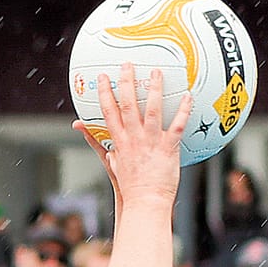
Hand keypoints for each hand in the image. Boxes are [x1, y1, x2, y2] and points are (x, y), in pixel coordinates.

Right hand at [73, 62, 191, 212]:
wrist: (144, 202)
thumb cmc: (129, 184)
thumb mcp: (109, 161)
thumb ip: (96, 141)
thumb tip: (79, 127)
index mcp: (119, 141)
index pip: (108, 113)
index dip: (104, 93)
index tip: (103, 76)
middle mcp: (133, 139)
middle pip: (128, 106)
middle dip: (126, 83)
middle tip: (128, 65)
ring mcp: (151, 142)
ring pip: (152, 111)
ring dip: (154, 90)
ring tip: (156, 72)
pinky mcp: (168, 148)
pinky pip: (177, 125)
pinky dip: (183, 110)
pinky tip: (188, 95)